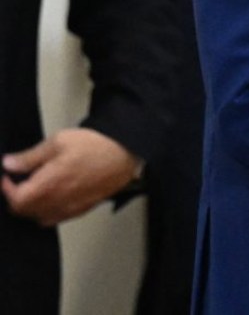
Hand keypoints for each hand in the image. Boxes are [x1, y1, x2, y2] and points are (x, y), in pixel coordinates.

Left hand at [2, 128, 139, 225]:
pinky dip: (48, 210)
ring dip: (32, 205)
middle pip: (24, 211)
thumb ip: (30, 156)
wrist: (126, 152)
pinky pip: (57, 217)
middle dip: (17, 196)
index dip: (6, 188)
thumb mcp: (58, 141)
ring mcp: (71, 208)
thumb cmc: (96, 146)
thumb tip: (9, 164)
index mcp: (48, 186)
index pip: (15, 199)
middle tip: (19, 180)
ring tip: (36, 187)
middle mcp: (58, 202)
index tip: (6, 175)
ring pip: (39, 217)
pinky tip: (54, 195)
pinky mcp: (83, 208)